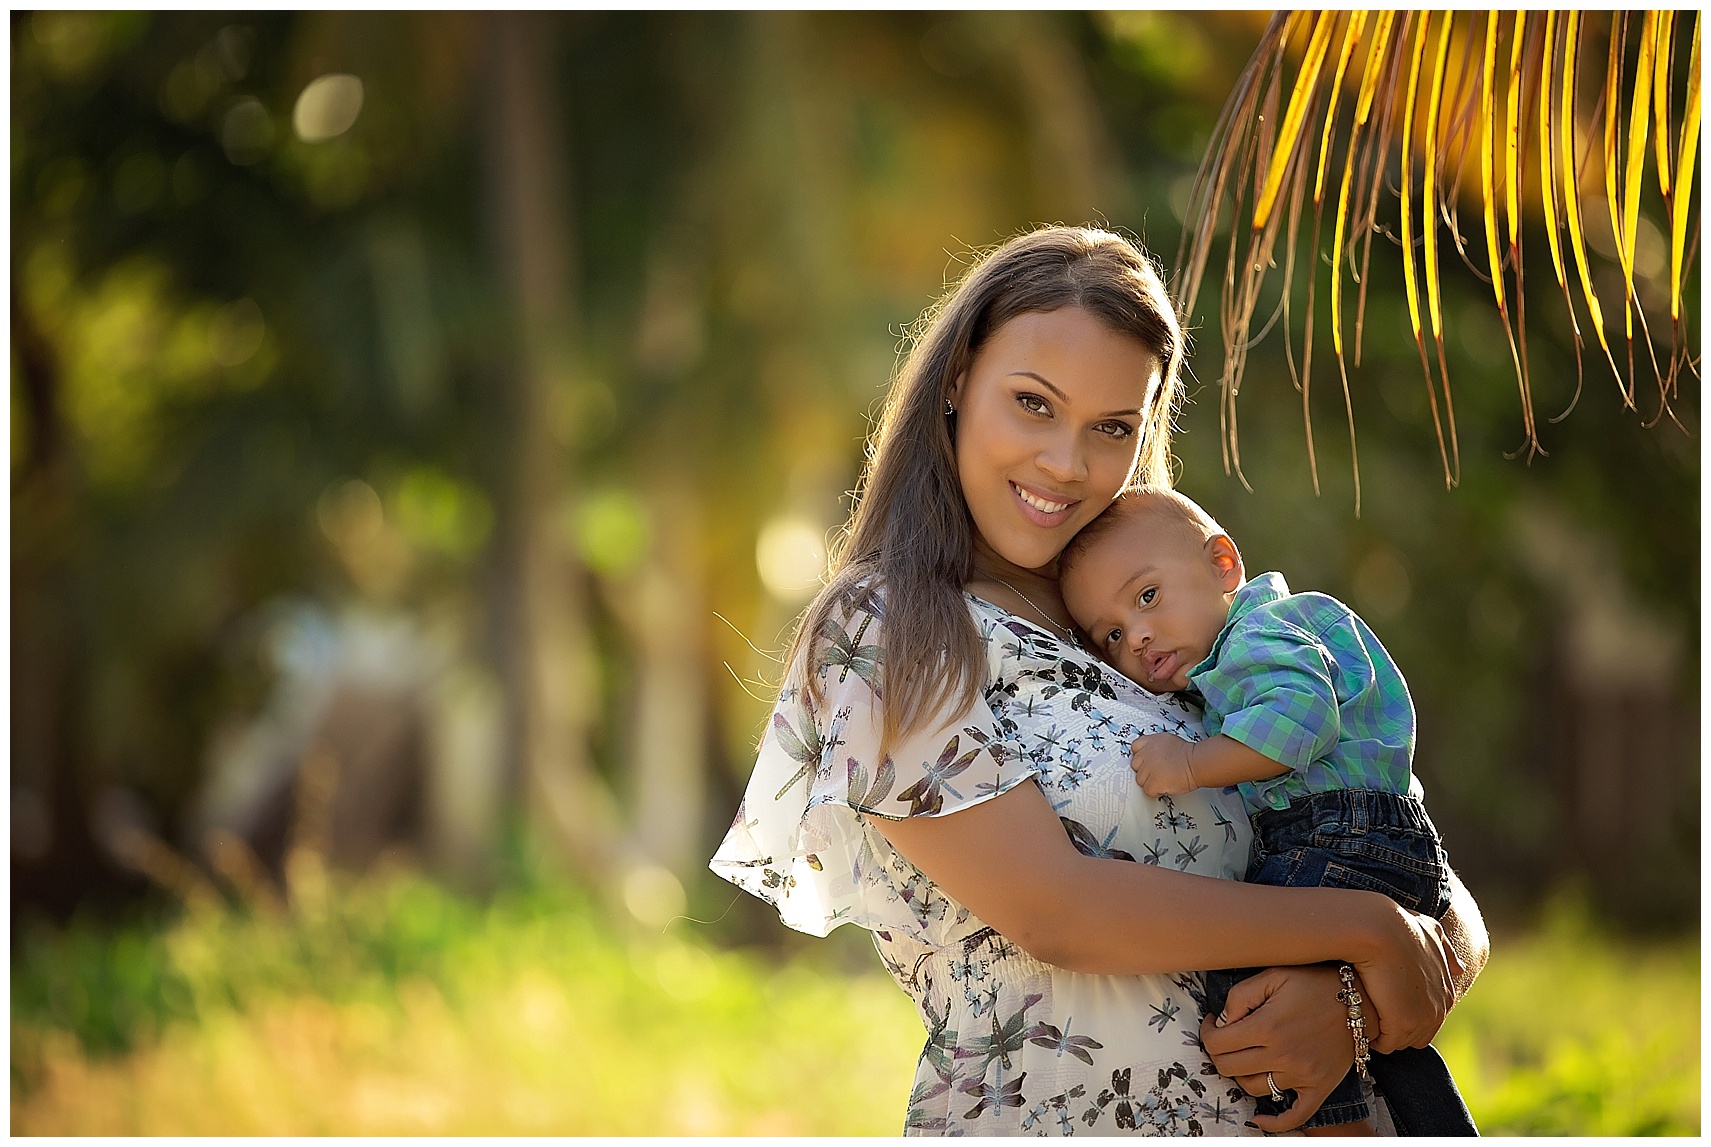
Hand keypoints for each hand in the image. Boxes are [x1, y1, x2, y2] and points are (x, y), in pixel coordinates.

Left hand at [1129, 734, 1196, 796]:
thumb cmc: (1189, 754)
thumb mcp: (1168, 741)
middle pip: (1135, 766)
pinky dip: (1156, 791)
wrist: (1197, 763)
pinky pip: (1148, 791)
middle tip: (1158, 772)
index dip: (1141, 757)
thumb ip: (1155, 746)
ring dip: (1150, 782)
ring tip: (1164, 779)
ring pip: (1140, 780)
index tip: (1147, 761)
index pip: (1135, 748)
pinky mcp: (1153, 782)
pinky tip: (1165, 786)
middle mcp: (1146, 753)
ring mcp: (1148, 768)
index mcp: (1150, 741)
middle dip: (1145, 770)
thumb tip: (1151, 754)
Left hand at [1198, 965, 1352, 1132]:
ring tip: (1245, 1057)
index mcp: (1266, 1026)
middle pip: (1228, 1068)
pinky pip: (1293, 1116)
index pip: (1216, 1043)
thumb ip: (1241, 996)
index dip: (1207, 1032)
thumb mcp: (1274, 975)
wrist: (1361, 1000)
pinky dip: (1273, 1122)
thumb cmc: (1315, 983)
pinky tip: (1259, 1117)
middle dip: (1218, 1053)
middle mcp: (1282, 1055)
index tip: (1212, 1023)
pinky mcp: (1318, 1087)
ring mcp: (1301, 1075)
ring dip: (1241, 1074)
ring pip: (1252, 1088)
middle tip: (1224, 1039)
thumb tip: (1222, 1021)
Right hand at [1350, 900, 1462, 1052]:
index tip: (1382, 998)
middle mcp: (1440, 1008)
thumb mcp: (1428, 931)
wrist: (1378, 929)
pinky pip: (1386, 1043)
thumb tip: (1460, 967)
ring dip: (1384, 1032)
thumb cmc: (1396, 925)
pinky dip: (1373, 1037)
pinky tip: (1357, 1019)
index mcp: (1446, 991)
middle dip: (1396, 1025)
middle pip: (1417, 1033)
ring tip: (1362, 1014)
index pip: (1426, 1017)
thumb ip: (1445, 948)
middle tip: (1372, 1010)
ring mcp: (1423, 1018)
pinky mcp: (1402, 1024)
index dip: (1403, 1010)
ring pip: (1402, 1040)